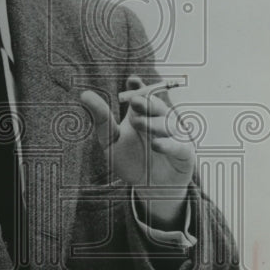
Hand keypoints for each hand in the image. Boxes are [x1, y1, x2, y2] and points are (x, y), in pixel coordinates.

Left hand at [81, 76, 194, 227]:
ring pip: (166, 123)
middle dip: (146, 102)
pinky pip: (178, 145)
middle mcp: (160, 119)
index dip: (139, 86)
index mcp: (142, 113)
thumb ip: (101, 119)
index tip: (131, 81)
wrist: (149, 189)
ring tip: (138, 123)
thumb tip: (85, 95)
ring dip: (152, 123)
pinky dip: (167, 144)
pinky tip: (155, 145)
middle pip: (156, 105)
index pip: (143, 93)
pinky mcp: (184, 152)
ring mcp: (174, 135)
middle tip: (134, 101)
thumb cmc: (130, 161)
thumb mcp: (111, 141)